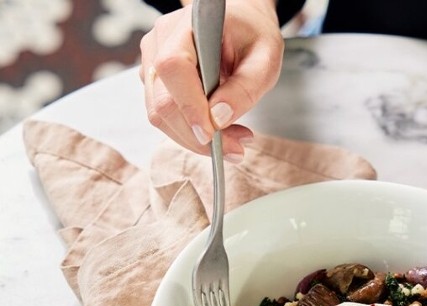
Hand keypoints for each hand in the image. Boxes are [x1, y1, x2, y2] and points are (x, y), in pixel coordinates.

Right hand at [139, 0, 283, 159]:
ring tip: (235, 141)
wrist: (242, 25)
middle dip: (198, 136)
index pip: (173, 68)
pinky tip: (220, 131)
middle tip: (237, 150)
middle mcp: (160, 42)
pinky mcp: (156, 83)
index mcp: (186, 26)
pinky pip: (166, 117)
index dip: (189, 106)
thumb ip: (244, 88)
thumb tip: (218, 119)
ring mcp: (153, 63)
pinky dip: (192, 133)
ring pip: (160, 115)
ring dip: (196, 139)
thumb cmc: (253, 37)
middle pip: (163, 101)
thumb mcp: (265, 60)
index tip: (212, 135)